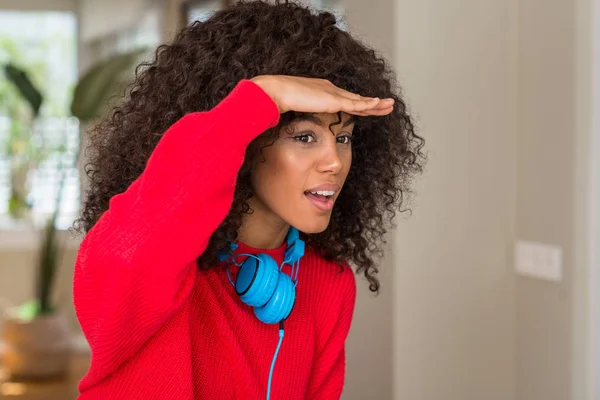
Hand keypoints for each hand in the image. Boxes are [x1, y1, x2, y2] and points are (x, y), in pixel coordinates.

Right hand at [250, 75, 393, 115]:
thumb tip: (298, 125)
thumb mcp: (294, 110)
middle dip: (372, 103)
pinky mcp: (333, 99)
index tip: (367, 108)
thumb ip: (301, 114)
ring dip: (376, 104)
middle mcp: (330, 90)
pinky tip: (378, 105)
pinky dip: (368, 104)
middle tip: (386, 104)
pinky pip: (355, 103)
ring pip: (360, 100)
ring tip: (390, 105)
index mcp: (322, 92)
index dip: (357, 105)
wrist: (276, 93)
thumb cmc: (278, 102)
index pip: (344, 100)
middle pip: (356, 99)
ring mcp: (333, 94)